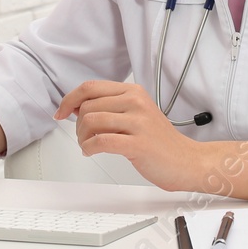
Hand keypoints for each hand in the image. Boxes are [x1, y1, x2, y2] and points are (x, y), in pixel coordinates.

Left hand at [55, 80, 203, 192]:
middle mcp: (136, 102)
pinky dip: (89, 148)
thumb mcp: (137, 113)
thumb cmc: (160, 141)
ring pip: (91, 121)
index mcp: (133, 92)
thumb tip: (77, 107)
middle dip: (77, 125)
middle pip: (87, 106)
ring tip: (87, 146)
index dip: (69, 99)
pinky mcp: (137, 143)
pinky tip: (92, 152)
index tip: (61, 111)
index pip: (91, 87)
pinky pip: (100, 141)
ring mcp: (138, 122)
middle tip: (83, 137)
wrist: (186, 161)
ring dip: (82, 138)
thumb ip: (111, 107)